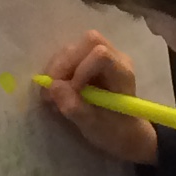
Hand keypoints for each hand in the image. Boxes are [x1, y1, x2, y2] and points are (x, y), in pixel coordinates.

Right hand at [39, 31, 156, 165]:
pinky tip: (56, 90)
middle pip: (86, 42)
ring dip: (57, 68)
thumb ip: (75, 107)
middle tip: (51, 91)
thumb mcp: (95, 126)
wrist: (124, 133)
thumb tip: (52, 87)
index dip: (80, 69)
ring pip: (74, 47)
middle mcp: (115, 57)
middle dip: (63, 65)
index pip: (100, 54)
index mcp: (122, 72)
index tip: (72, 91)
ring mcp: (103, 56)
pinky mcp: (89, 60)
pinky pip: (69, 55)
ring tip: (52, 95)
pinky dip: (57, 71)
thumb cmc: (115, 131)